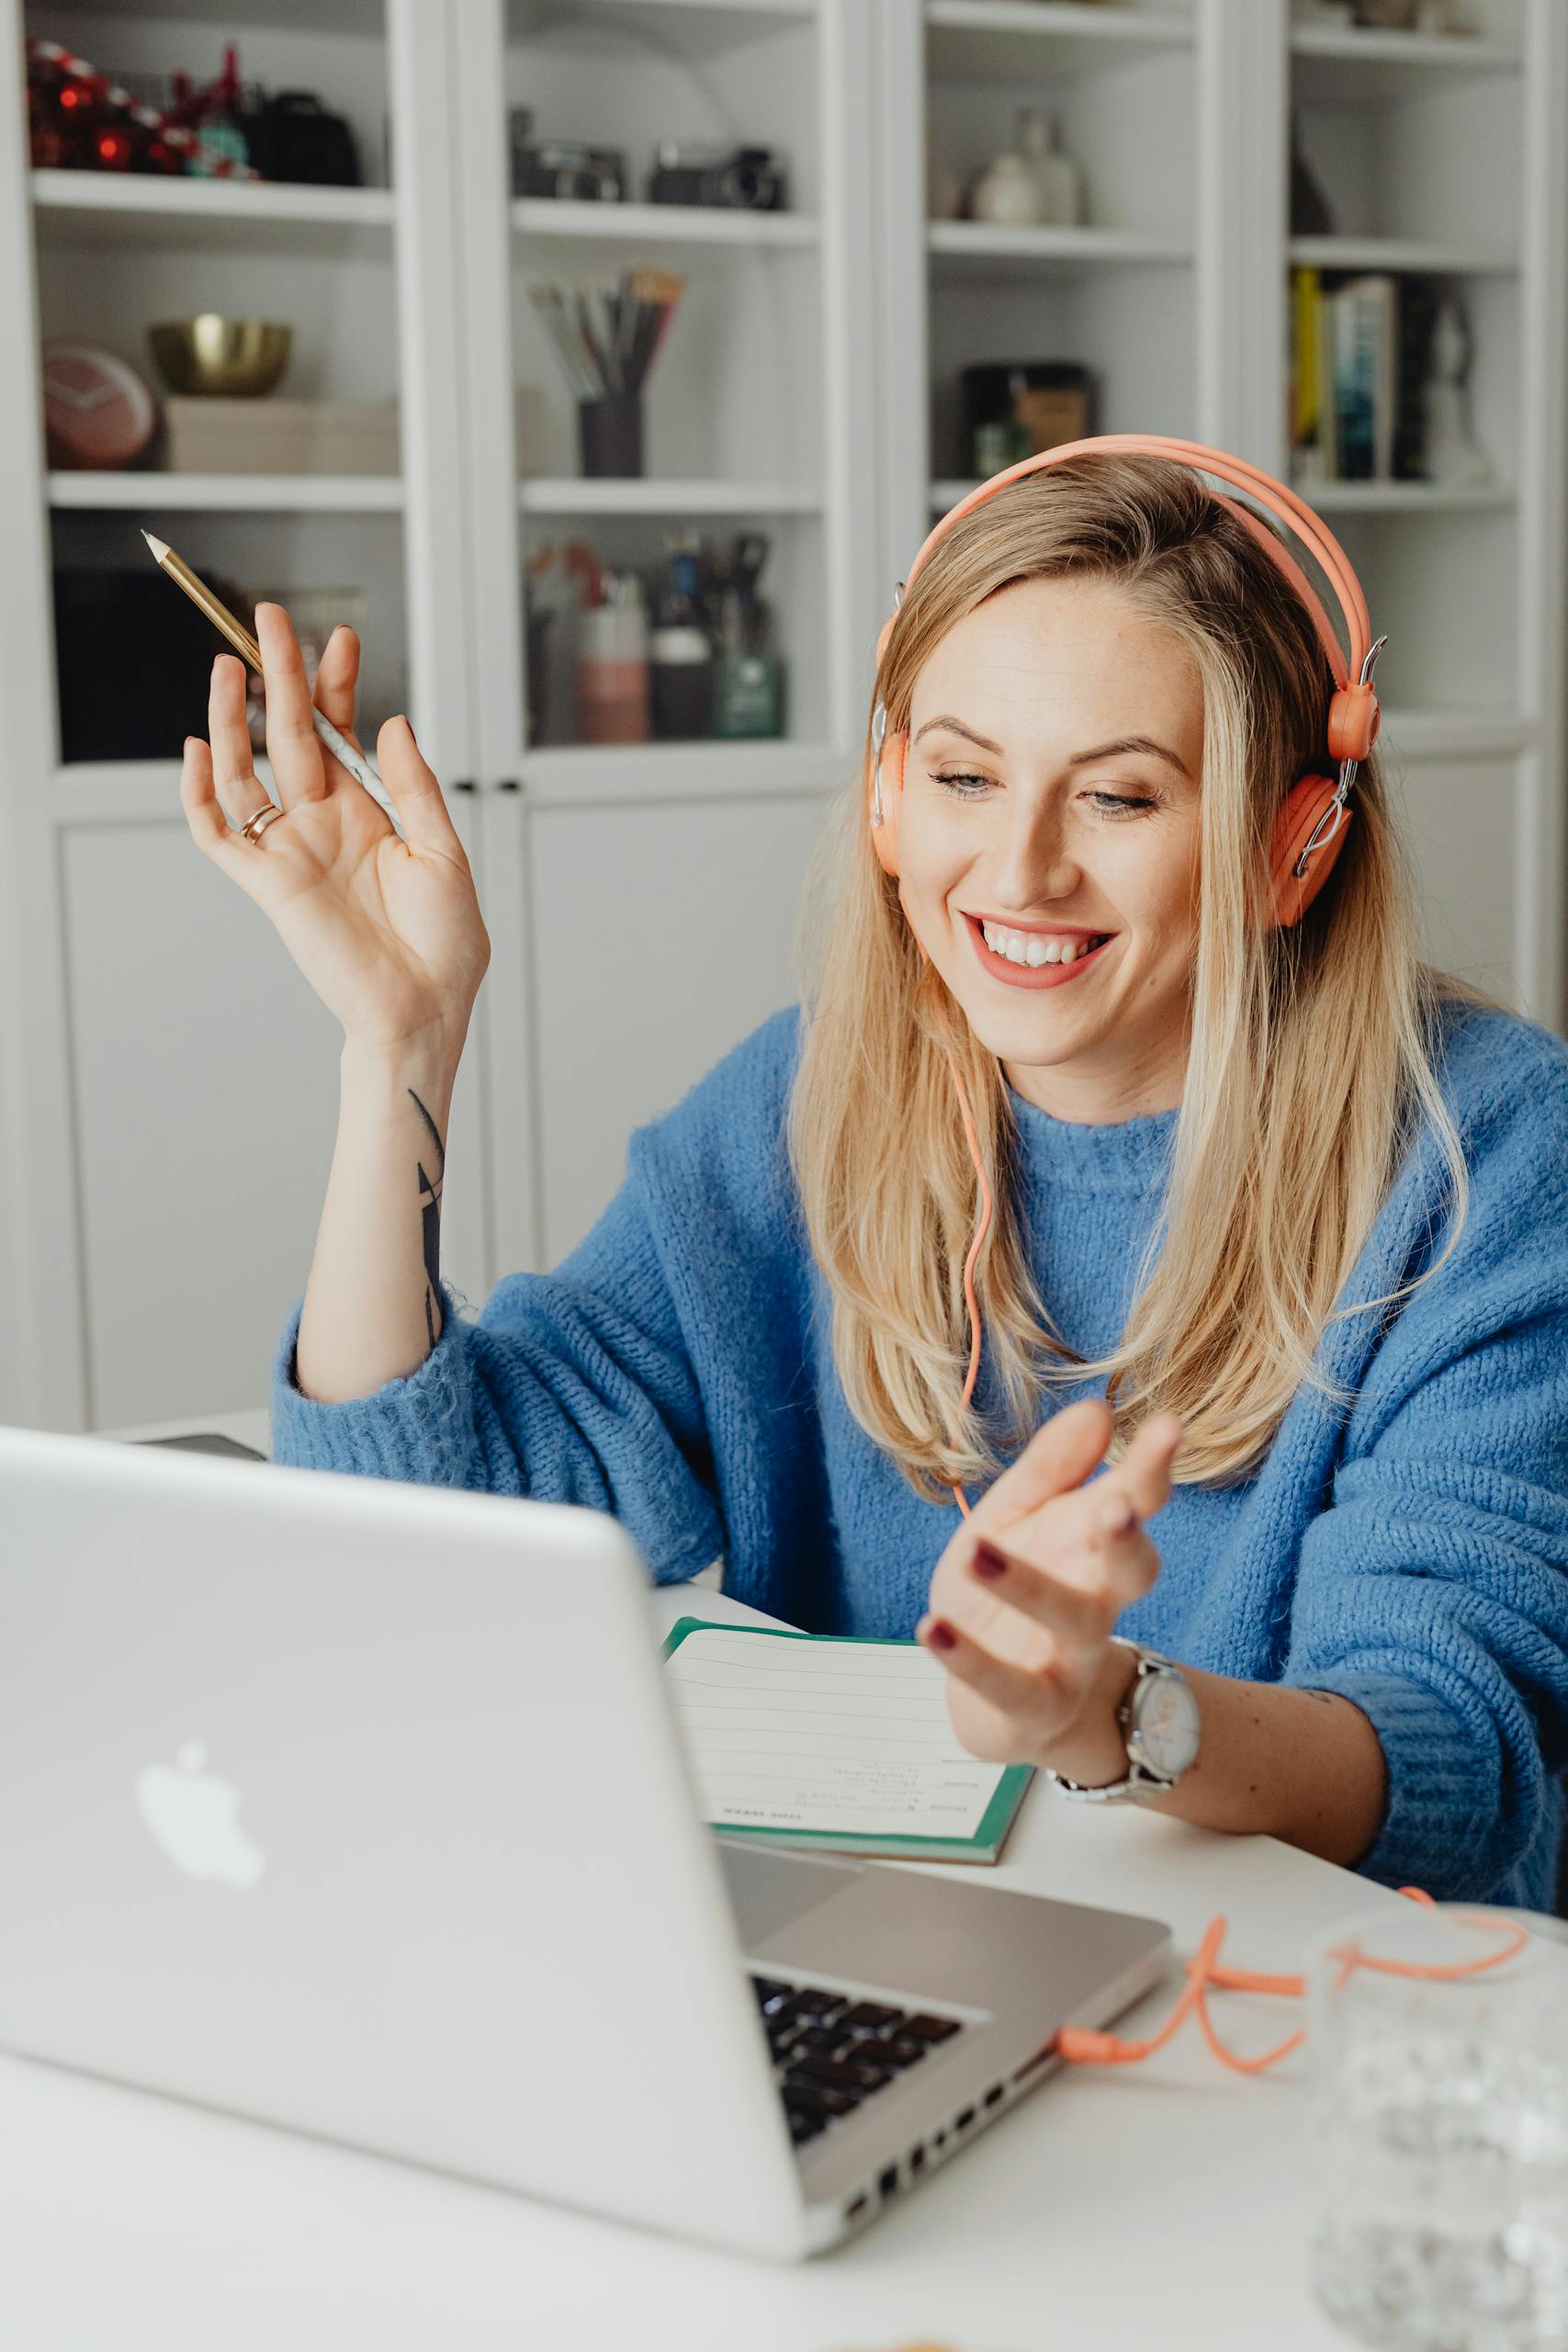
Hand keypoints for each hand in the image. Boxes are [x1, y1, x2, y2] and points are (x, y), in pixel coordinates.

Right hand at [179, 602, 490, 1057]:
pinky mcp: (269, 884)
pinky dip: (199, 795)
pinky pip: (219, 834)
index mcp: (368, 812)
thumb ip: (413, 786)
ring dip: (234, 719)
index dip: (336, 686)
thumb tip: (391, 722)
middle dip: (281, 675)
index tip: (341, 639)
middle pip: (291, 734)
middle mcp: (324, 823)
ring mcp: (292, 850)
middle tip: (271, 620)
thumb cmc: (444, 943)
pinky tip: (199, 748)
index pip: (340, 733)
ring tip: (230, 664)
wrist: (425, 1007)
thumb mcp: (443, 851)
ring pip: (246, 771)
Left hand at [916, 1398, 1183, 1777]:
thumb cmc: (1016, 1591)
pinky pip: (1008, 1687)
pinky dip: (969, 1660)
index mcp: (1097, 1543)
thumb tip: (1097, 1408)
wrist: (1011, 1706)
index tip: (1169, 1427)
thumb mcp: (1021, 1517)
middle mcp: (1099, 1599)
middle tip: (1116, 1505)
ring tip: (975, 1553)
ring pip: (1072, 1624)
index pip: (1137, 1501)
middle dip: (1127, 1538)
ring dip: (1027, 1588)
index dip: (1152, 1467)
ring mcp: (1071, 1658)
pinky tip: (930, 1629)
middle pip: (1132, 1570)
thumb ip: (1052, 1466)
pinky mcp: (1032, 1707)